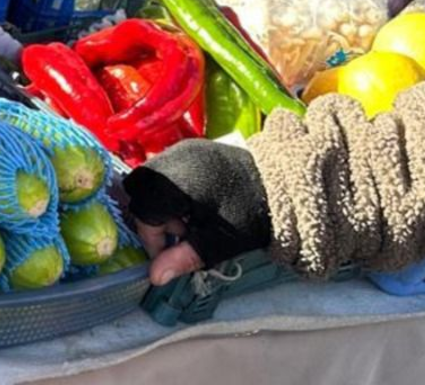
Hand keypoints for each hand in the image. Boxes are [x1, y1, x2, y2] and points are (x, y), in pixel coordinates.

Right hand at [122, 139, 269, 285]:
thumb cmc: (250, 216)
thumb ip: (183, 258)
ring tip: (189, 218)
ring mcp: (181, 149)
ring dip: (159, 202)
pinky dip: (169, 189)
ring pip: (149, 178)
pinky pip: (164, 168)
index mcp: (179, 183)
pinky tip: (193, 203)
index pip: (143, 212)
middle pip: (139, 190)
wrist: (284, 183)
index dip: (151, 239)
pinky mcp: (190, 147)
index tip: (169, 255)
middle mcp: (174, 158)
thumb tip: (154, 278)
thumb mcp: (218, 243)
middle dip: (152, 217)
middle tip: (180, 233)